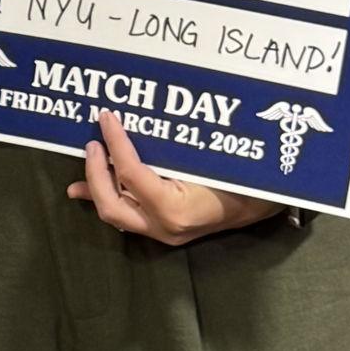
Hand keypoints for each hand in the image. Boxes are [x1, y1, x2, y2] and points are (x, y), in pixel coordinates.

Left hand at [68, 109, 281, 245]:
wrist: (265, 205)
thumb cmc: (242, 178)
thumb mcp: (207, 157)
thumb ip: (170, 146)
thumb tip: (130, 121)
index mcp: (175, 208)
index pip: (131, 173)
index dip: (115, 143)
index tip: (106, 117)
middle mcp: (164, 227)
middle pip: (110, 204)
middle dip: (94, 172)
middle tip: (92, 142)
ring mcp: (162, 233)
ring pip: (115, 212)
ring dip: (95, 185)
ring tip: (87, 159)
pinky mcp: (162, 230)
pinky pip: (126, 213)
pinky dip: (108, 196)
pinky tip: (84, 189)